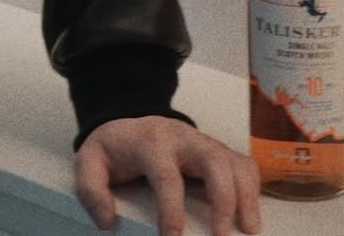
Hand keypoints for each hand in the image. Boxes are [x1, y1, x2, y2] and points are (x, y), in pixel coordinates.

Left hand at [74, 116, 261, 235]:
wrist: (128, 118)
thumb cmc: (115, 147)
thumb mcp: (90, 161)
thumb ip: (91, 190)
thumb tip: (107, 221)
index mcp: (151, 143)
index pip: (166, 175)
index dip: (171, 209)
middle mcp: (183, 139)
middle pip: (213, 160)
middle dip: (222, 199)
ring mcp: (203, 143)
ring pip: (233, 161)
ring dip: (245, 195)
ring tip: (249, 230)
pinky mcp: (216, 151)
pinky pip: (243, 163)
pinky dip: (252, 188)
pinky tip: (251, 215)